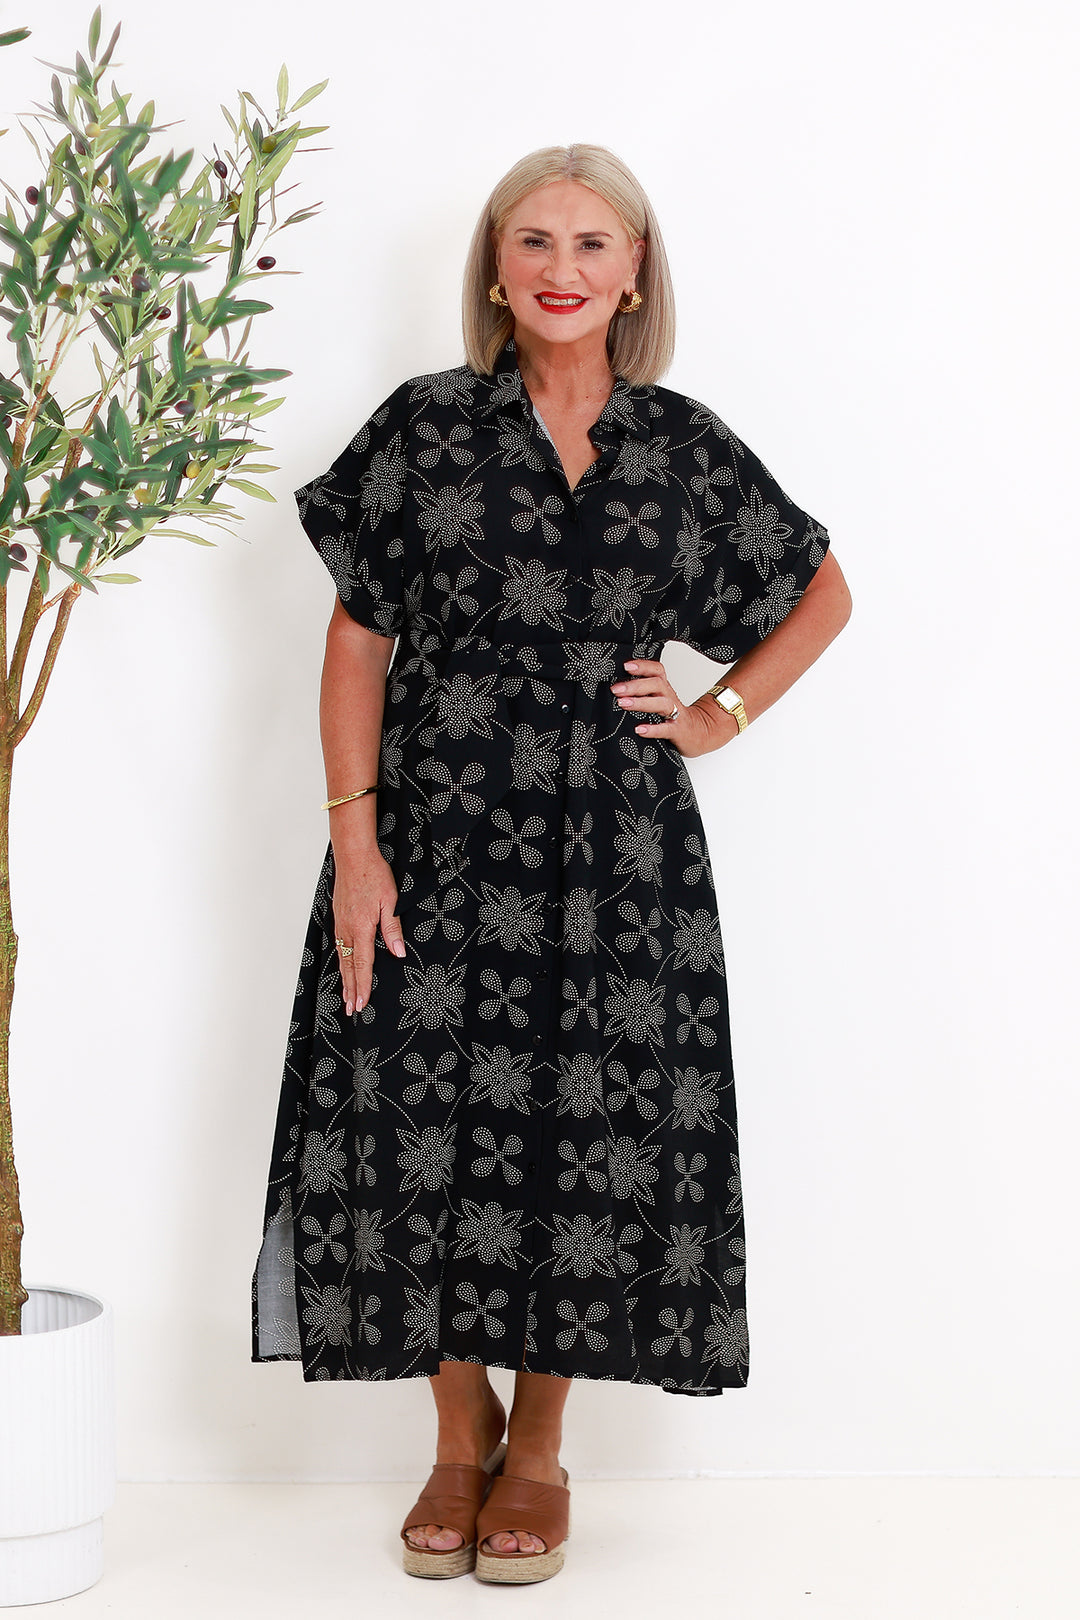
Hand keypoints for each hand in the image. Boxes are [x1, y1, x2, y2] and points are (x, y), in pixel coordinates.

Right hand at [331, 848, 406, 1014]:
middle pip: (349, 967)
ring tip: (345, 996)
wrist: (353, 856)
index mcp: (361, 928)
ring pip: (342, 958)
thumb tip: (398, 952)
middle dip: (351, 990)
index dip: (362, 986)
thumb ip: (392, 928)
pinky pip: (338, 946)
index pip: (363, 964)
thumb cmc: (373, 875)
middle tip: (351, 1010)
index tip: (361, 1004)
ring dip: (344, 979)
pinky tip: (343, 967)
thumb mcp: (390, 901)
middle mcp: (347, 929)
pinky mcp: (339, 918)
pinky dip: (340, 962)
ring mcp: (340, 924)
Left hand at [610, 658, 718, 758]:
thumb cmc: (674, 717)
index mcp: (665, 689)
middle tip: (616, 689)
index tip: (625, 666)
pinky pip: (666, 729)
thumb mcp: (661, 700)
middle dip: (635, 685)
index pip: (657, 671)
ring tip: (623, 704)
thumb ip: (644, 693)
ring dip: (641, 702)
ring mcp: (676, 715)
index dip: (643, 666)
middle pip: (656, 684)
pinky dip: (653, 729)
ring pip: (661, 704)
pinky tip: (640, 730)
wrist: (700, 733)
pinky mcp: (678, 731)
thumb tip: (617, 688)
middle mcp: (670, 698)